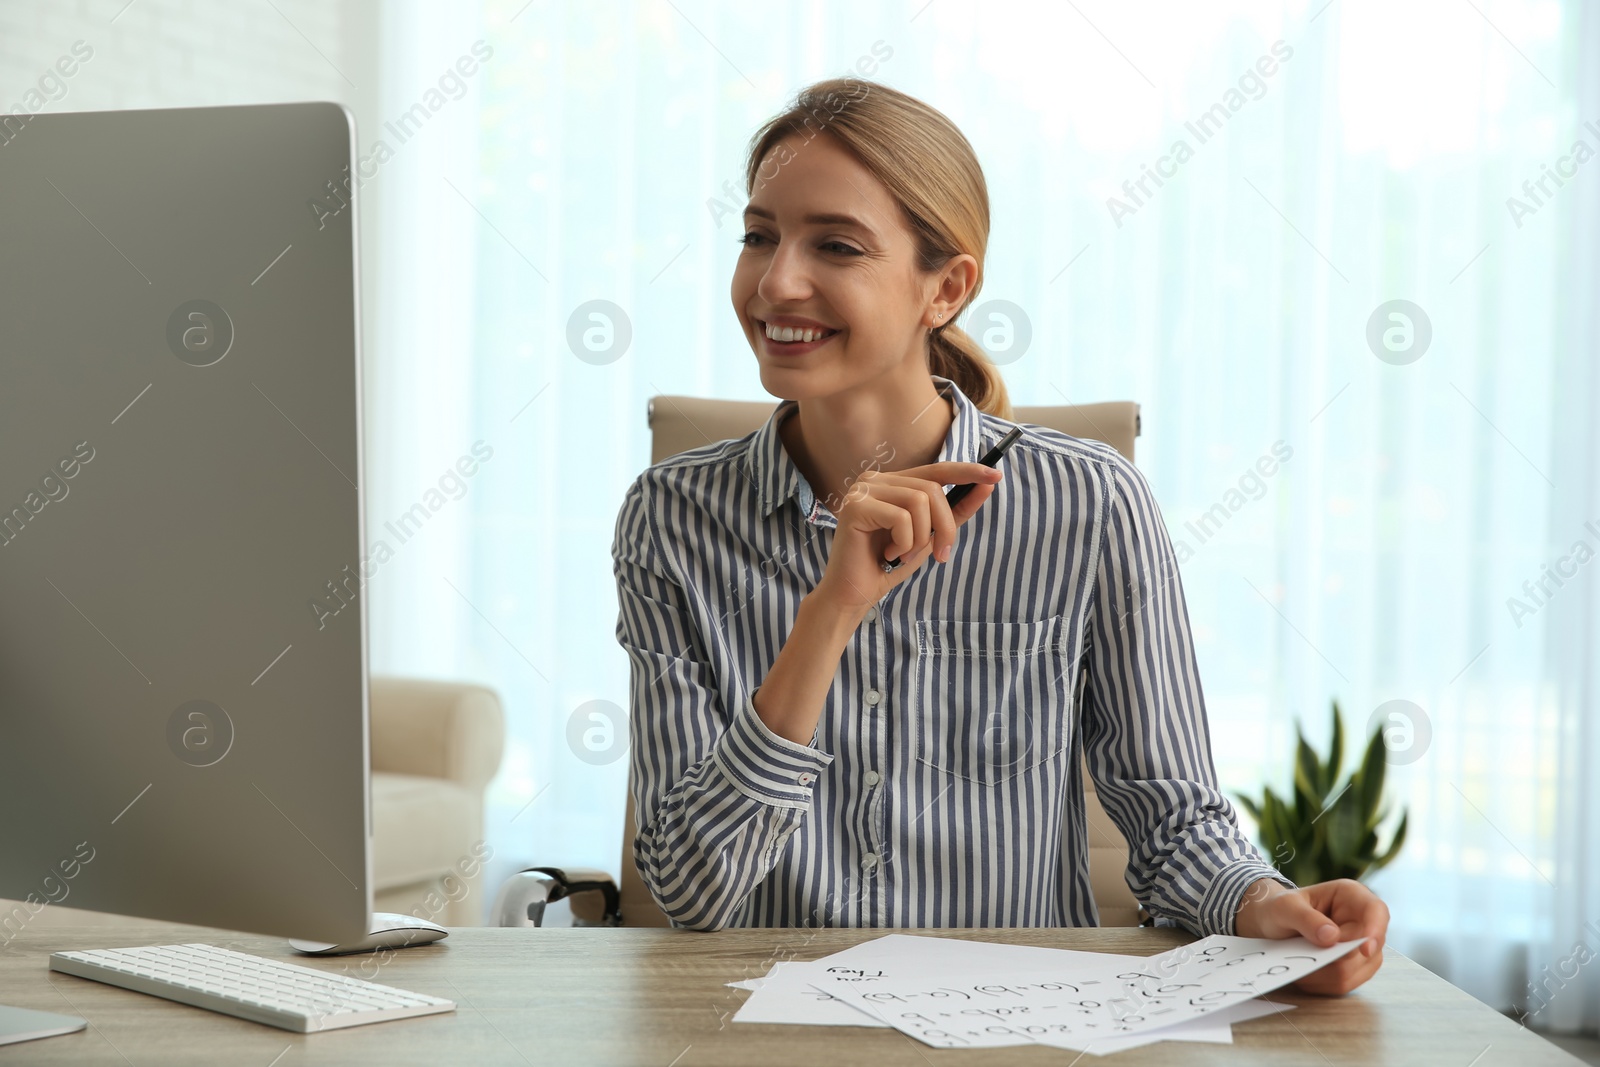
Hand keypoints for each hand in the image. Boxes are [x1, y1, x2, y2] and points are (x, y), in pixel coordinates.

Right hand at [812, 461, 1003, 615]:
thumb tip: (987, 485)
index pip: (936, 470)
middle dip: (945, 526)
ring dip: (921, 538)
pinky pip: (902, 518)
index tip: (995, 476)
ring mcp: (863, 489)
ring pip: (919, 501)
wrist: (854, 593)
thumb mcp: (929, 536)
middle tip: (941, 555)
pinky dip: (904, 542)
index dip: (967, 471)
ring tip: (903, 554)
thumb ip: (953, 512)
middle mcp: (876, 479)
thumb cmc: (889, 564)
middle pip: (932, 489)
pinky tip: (887, 553)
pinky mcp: (855, 505)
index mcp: (892, 482)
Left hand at [1233, 877, 1389, 994]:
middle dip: (1334, 958)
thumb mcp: (1284, 907)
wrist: (1270, 924)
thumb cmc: (1280, 908)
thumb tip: (1332, 937)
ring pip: (1357, 971)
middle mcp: (1362, 921)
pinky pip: (1346, 984)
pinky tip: (1304, 974)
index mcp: (1351, 895)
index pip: (1376, 911)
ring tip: (1300, 962)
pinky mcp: (1353, 967)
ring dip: (1326, 974)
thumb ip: (1306, 918)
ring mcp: (1361, 947)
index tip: (1365, 949)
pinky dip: (1323, 983)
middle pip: (1366, 950)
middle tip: (1303, 954)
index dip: (1375, 931)